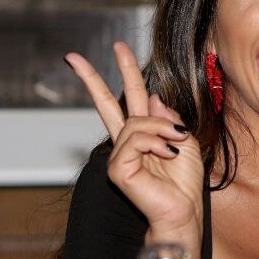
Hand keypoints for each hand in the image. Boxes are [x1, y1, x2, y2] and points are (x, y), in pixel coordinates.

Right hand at [64, 41, 204, 244]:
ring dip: (163, 129)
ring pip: (137, 122)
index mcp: (142, 132)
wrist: (182, 210)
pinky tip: (167, 155)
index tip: (118, 48)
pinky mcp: (117, 168)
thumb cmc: (184, 181)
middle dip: (91, 77)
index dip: (125, 71)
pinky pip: (136, 140)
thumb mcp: (184, 140)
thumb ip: (168, 117)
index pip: (129, 97)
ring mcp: (118, 155)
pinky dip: (157, 143)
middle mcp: (126, 141)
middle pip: (106, 102)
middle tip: (74, 56)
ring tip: (176, 144)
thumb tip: (153, 96)